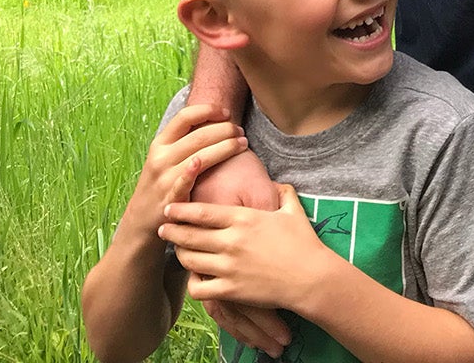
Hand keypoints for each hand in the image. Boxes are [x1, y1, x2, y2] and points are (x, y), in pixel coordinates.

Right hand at [119, 104, 246, 240]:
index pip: (185, 117)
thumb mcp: (166, 158)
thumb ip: (184, 140)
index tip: (227, 113)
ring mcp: (164, 179)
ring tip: (243, 144)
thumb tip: (215, 119)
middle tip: (241, 131)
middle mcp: (160, 158)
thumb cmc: (161, 185)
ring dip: (224, 147)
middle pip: (198, 135)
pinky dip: (190, 172)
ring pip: (198, 156)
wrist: (140, 222)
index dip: (208, 110)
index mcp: (160, 144)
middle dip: (224, 130)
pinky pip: (181, 183)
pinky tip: (202, 163)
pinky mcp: (169, 199)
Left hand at [164, 185, 335, 312]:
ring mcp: (229, 267)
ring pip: (189, 260)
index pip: (201, 212)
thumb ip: (283, 192)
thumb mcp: (293, 211)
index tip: (170, 207)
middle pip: (189, 234)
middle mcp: (232, 241)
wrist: (310, 277)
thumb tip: (277, 184)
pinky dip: (193, 283)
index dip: (181, 209)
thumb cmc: (304, 243)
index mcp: (244, 219)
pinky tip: (195, 278)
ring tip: (178, 251)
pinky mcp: (230, 290)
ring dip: (180, 254)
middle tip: (164, 227)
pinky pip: (198, 287)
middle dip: (172, 230)